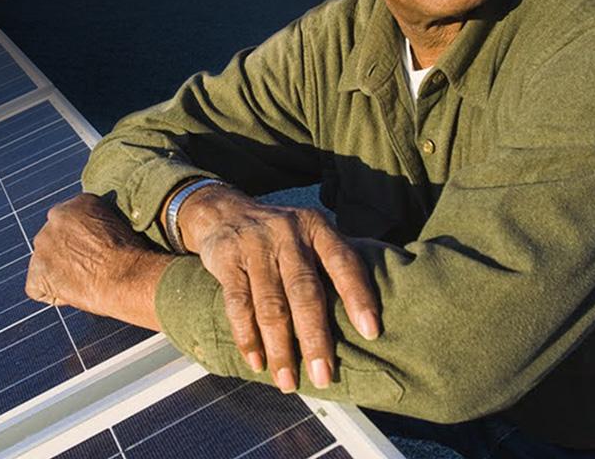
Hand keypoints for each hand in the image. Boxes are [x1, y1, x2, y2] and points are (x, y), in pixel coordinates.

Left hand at [25, 193, 171, 330]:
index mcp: (78, 203)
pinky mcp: (37, 272)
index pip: (71, 225)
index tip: (99, 254)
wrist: (129, 277)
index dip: (84, 244)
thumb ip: (99, 228)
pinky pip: (38, 288)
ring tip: (86, 284)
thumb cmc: (134, 258)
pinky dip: (54, 295)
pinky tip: (76, 295)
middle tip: (91, 270)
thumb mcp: (121, 227)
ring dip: (59, 274)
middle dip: (67, 255)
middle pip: (54, 241)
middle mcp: (55, 217)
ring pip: (45, 263)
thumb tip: (95, 242)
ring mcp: (43, 244)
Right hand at [178, 184, 380, 392]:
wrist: (223, 213)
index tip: (371, 332)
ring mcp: (255, 246)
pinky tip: (257, 362)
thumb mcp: (309, 235)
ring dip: (280, 349)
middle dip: (315, 339)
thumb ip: (332, 266)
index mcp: (316, 228)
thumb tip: (366, 319)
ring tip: (287, 381)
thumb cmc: (279, 237)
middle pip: (305, 292)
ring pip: (271, 305)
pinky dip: (247, 338)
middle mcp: (287, 234)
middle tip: (323, 376)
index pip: (343, 262)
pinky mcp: (226, 260)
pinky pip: (238, 305)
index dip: (358, 296)